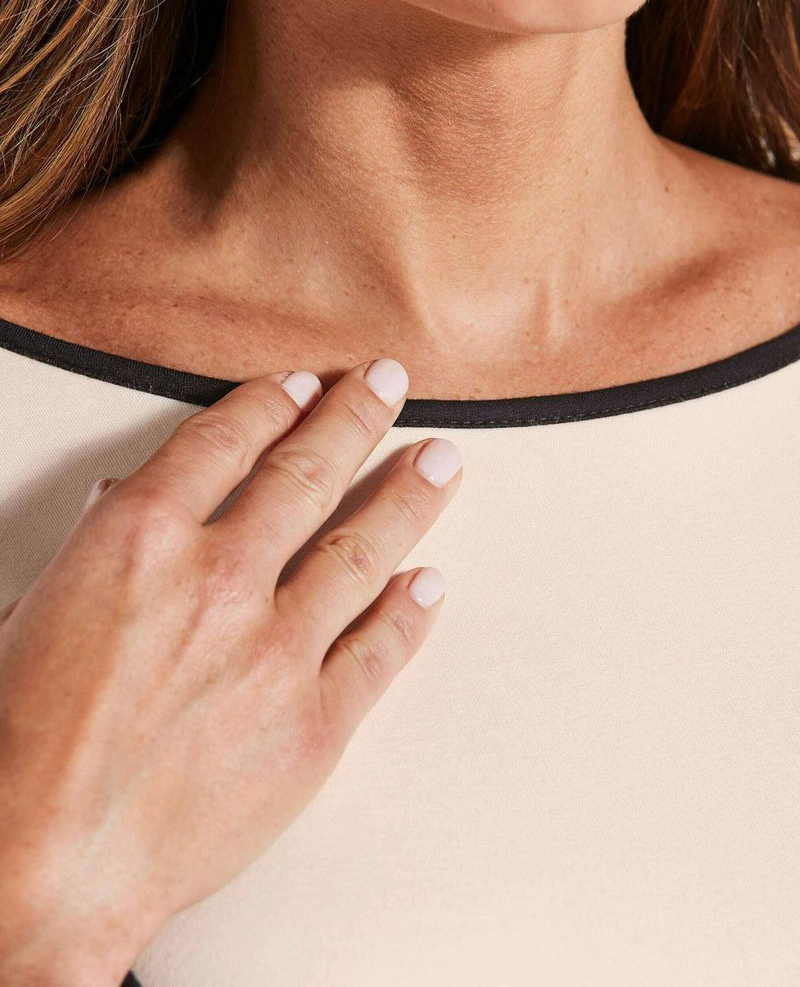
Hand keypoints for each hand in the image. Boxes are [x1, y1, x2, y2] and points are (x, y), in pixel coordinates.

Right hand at [0, 358, 461, 986]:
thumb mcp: (37, 607)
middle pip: (308, 471)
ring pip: (364, 548)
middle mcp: (221, 578)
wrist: (44, 865)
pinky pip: (379, 650)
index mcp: (142, 537)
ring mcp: (277, 650)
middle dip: (355, 416)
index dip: (273, 401)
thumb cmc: (22, 739)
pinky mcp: (315, 723)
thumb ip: (101, 545)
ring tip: (443, 460)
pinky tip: (430, 584)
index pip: (228, 438)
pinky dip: (409, 613)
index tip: (304, 383)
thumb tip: (130, 498)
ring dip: (410, 496)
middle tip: (389, 383)